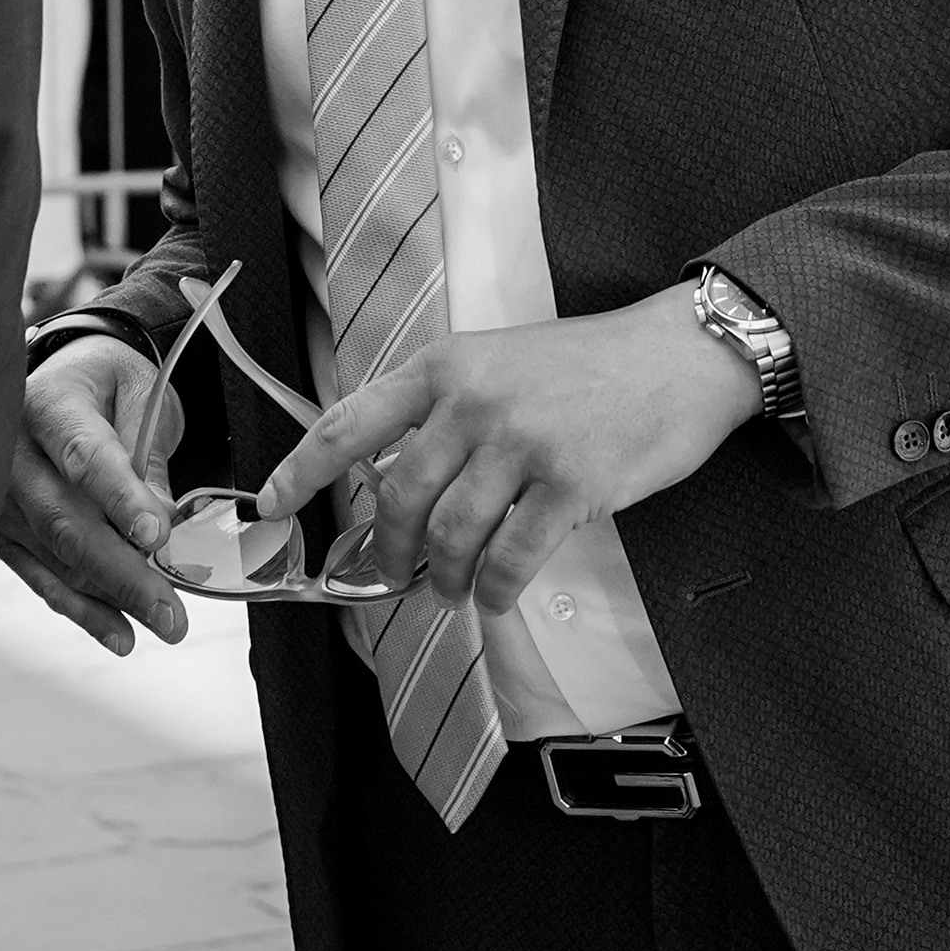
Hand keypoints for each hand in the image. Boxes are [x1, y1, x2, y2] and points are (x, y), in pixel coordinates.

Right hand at [0, 334, 189, 656]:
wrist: (57, 379)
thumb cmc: (104, 384)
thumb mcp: (139, 391)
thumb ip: (147, 451)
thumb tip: (160, 520)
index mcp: (48, 404)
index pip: (83, 455)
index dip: (119, 497)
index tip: (156, 534)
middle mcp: (12, 453)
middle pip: (64, 521)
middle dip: (121, 573)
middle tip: (170, 611)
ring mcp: (0, 498)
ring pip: (54, 558)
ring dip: (108, 599)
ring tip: (163, 625)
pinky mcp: (1, 531)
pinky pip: (40, 576)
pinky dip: (81, 608)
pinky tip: (119, 633)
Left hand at [256, 288, 760, 616]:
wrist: (681, 356)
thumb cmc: (590, 366)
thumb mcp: (500, 361)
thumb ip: (446, 412)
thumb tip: (396, 487)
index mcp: (447, 366)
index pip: (351, 422)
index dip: (301, 470)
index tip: (267, 506)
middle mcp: (474, 400)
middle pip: (400, 498)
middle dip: (392, 550)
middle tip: (397, 574)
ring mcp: (523, 442)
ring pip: (452, 536)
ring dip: (446, 578)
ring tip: (455, 590)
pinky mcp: (571, 484)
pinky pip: (511, 559)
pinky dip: (496, 589)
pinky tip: (497, 594)